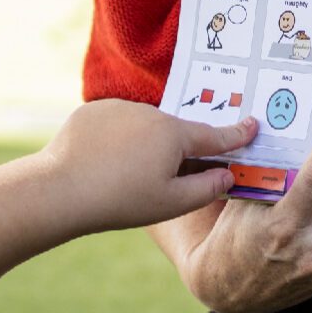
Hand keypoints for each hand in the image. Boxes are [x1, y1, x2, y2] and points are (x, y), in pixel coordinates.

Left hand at [39, 99, 257, 232]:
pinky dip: (117, 141)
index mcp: (174, 135)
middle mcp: (150, 113)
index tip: (252, 125)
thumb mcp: (171, 203)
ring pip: (144, 128)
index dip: (236, 134)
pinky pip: (116, 124)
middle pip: (176, 134)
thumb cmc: (119, 200)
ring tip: (123, 178)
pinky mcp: (93, 112)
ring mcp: (119, 108)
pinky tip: (103, 165)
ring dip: (144, 146)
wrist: (59, 189)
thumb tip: (227, 175)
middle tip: (161, 181)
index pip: (214, 136)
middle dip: (177, 153)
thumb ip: (206, 188)